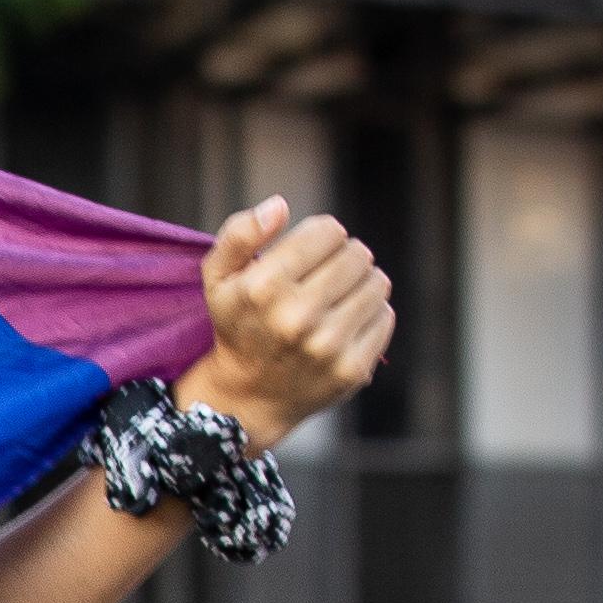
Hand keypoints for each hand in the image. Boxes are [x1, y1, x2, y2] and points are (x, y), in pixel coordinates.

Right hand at [182, 197, 394, 445]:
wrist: (249, 396)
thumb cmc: (238, 325)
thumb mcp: (218, 277)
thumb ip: (240, 233)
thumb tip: (280, 205)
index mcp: (263, 287)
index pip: (328, 231)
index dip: (323, 235)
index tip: (312, 251)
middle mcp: (296, 317)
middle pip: (357, 254)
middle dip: (345, 257)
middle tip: (328, 274)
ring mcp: (327, 346)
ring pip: (377, 283)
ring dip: (362, 283)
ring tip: (339, 297)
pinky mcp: (353, 369)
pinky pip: (384, 316)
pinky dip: (371, 314)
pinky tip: (347, 323)